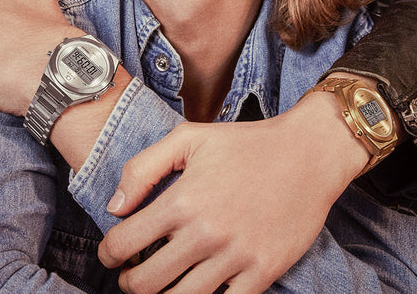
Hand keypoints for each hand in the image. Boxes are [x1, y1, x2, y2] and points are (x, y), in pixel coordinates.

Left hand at [98, 92, 369, 293]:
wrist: (308, 154)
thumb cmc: (246, 143)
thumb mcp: (190, 137)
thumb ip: (144, 167)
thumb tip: (114, 207)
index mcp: (183, 200)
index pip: (123, 243)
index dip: (108, 253)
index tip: (112, 253)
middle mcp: (206, 233)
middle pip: (145, 284)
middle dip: (129, 282)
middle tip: (132, 274)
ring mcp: (235, 257)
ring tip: (161, 284)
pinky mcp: (262, 273)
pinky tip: (197, 290)